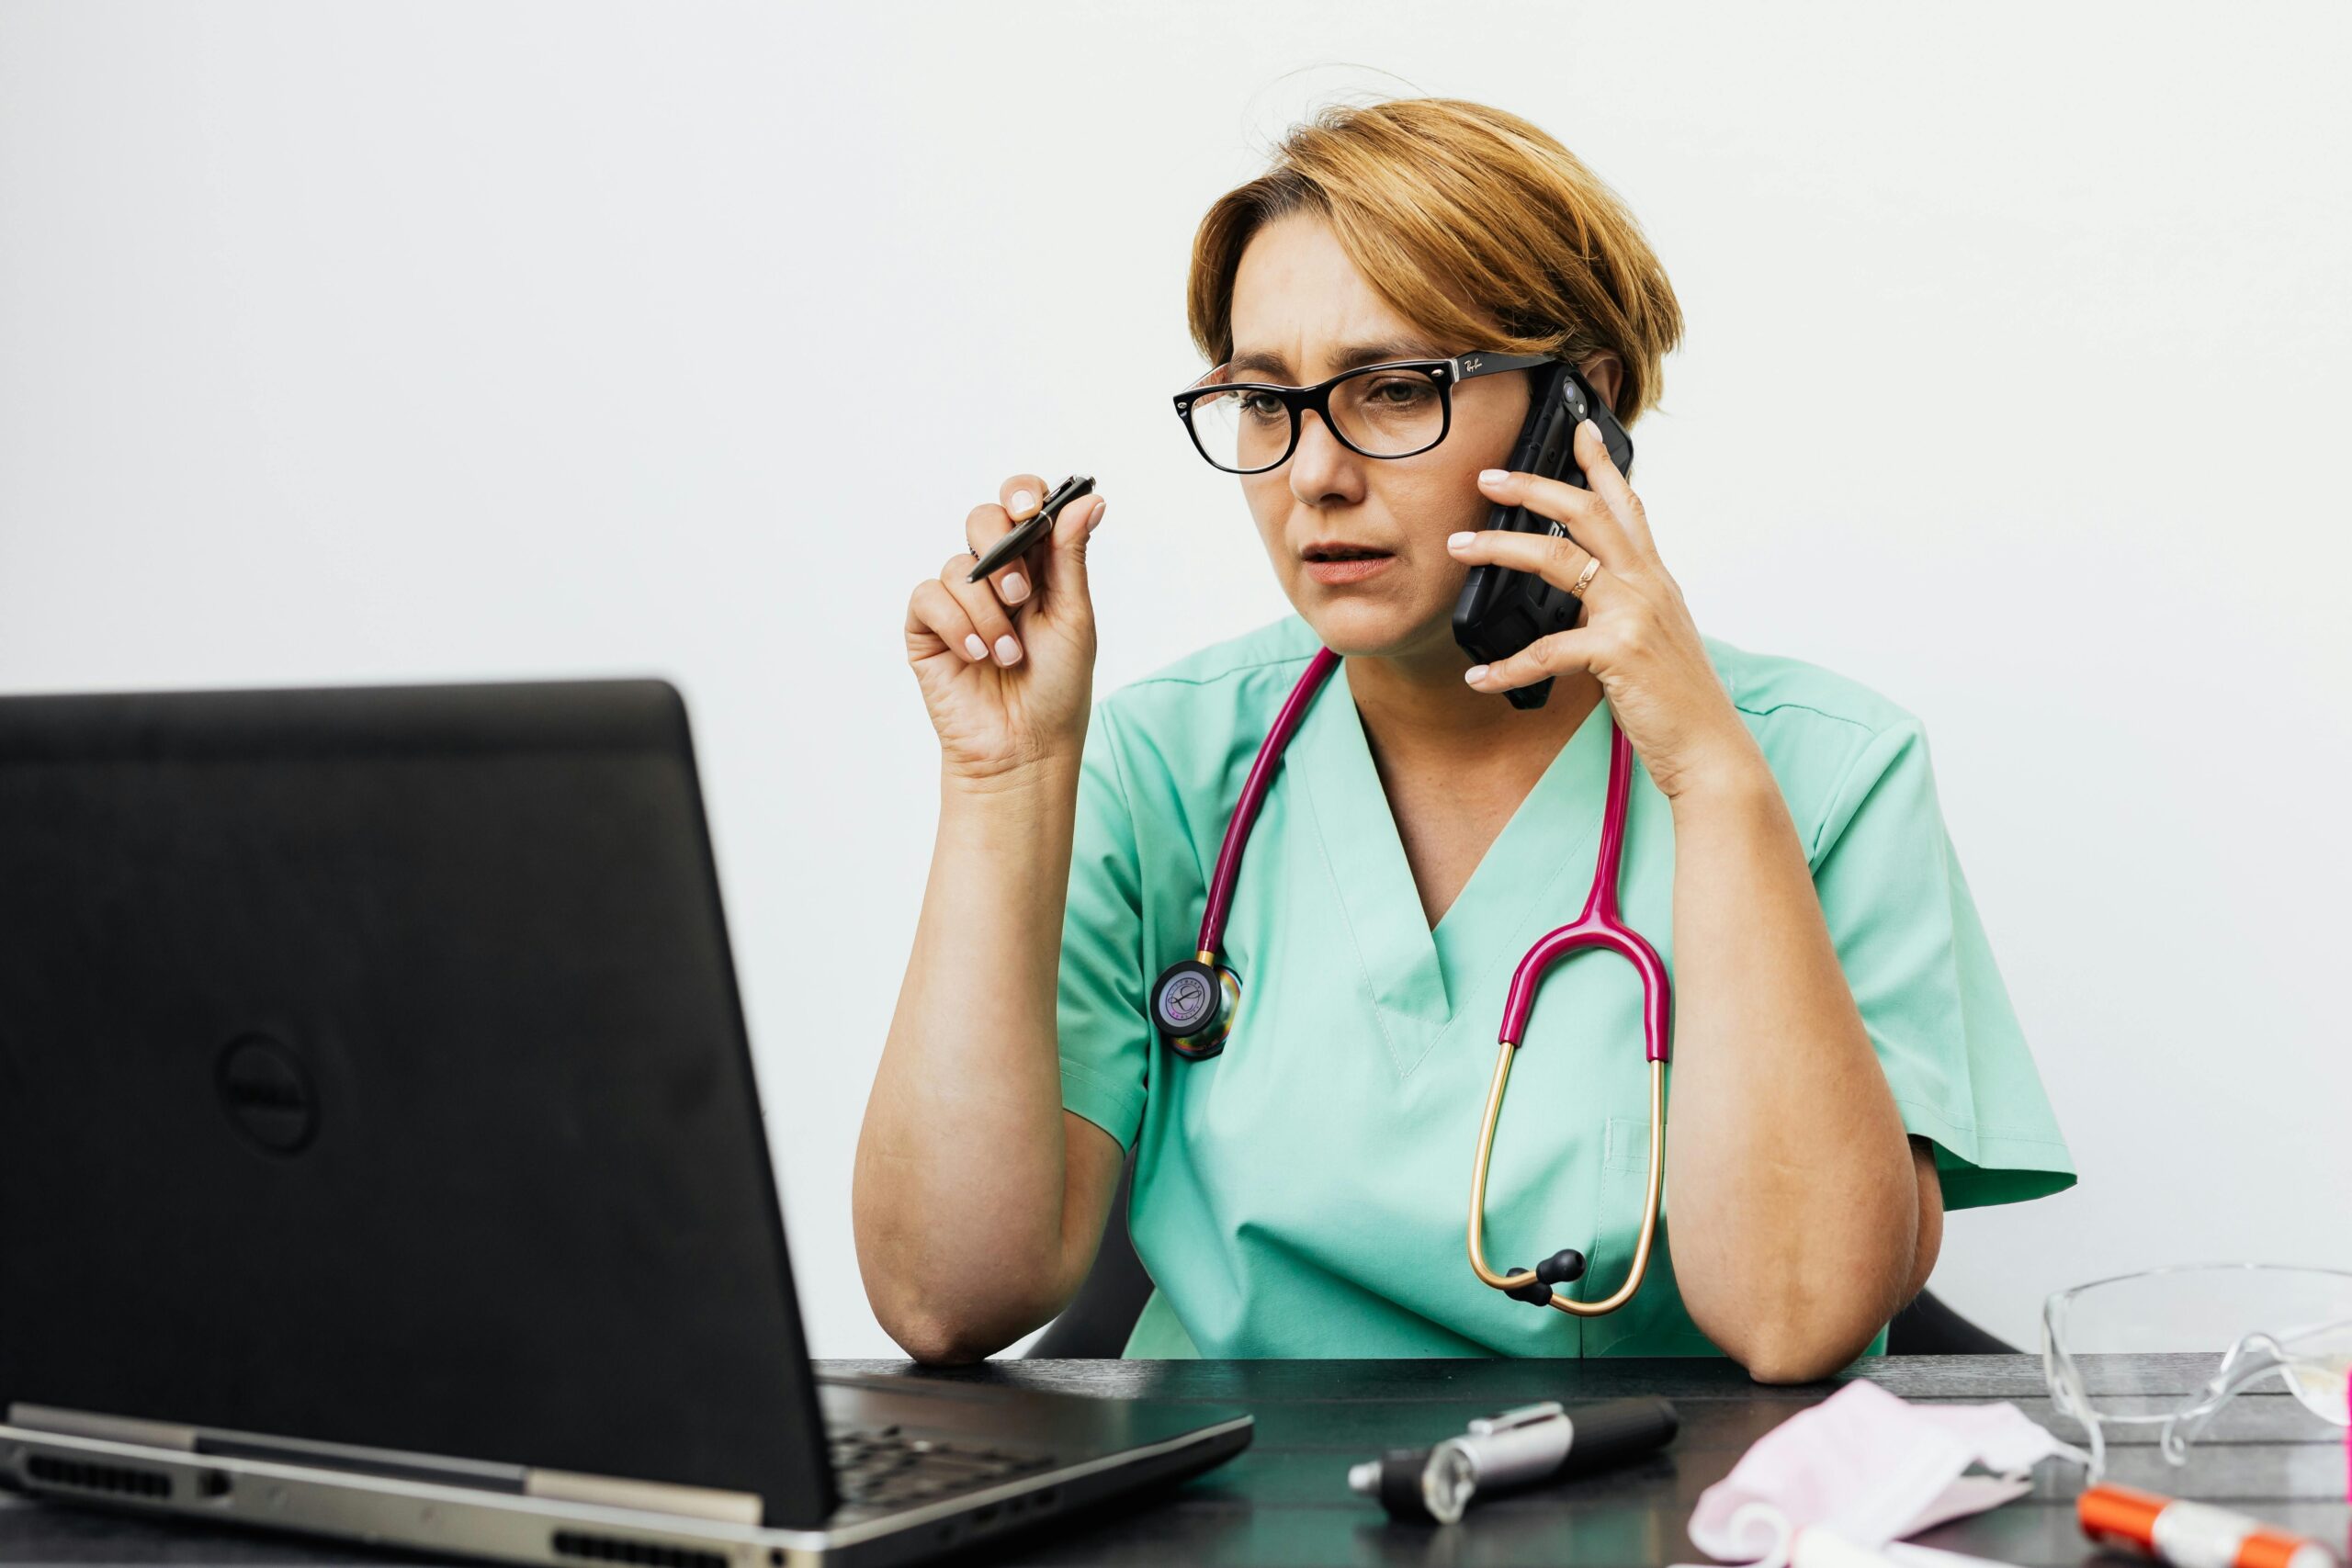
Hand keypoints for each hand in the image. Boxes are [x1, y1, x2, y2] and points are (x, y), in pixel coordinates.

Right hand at [904, 474, 1107, 785]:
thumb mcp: (1073, 616)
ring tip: (1008, 654)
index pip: (1021, 507)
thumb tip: (1088, 500)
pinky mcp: (926, 628)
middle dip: (1002, 550)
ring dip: (988, 612)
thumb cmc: (1055, 688)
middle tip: (1022, 595)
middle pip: (982, 520)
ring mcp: (958, 601)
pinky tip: (975, 655)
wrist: (1024, 748)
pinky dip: (956, 625)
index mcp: (1036, 566)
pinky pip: (929, 597)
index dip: (1021, 493)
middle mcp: (995, 577)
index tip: (1030, 506)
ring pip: (958, 566)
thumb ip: (1070, 555)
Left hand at [1446, 421, 1762, 802]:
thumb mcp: (1655, 639)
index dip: (1601, 465)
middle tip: (1489, 476)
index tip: (1578, 430)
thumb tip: (1583, 604)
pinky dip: (1506, 666)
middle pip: (1586, 513)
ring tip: (1459, 547)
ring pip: (1557, 559)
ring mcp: (1634, 614)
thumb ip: (1622, 611)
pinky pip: (1547, 650)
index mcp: (1654, 579)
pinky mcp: (1619, 652)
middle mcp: (1647, 585)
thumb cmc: (1679, 700)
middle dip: (1534, 486)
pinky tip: (1480, 677)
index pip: (1628, 506)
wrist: (1711, 748)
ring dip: (1500, 548)